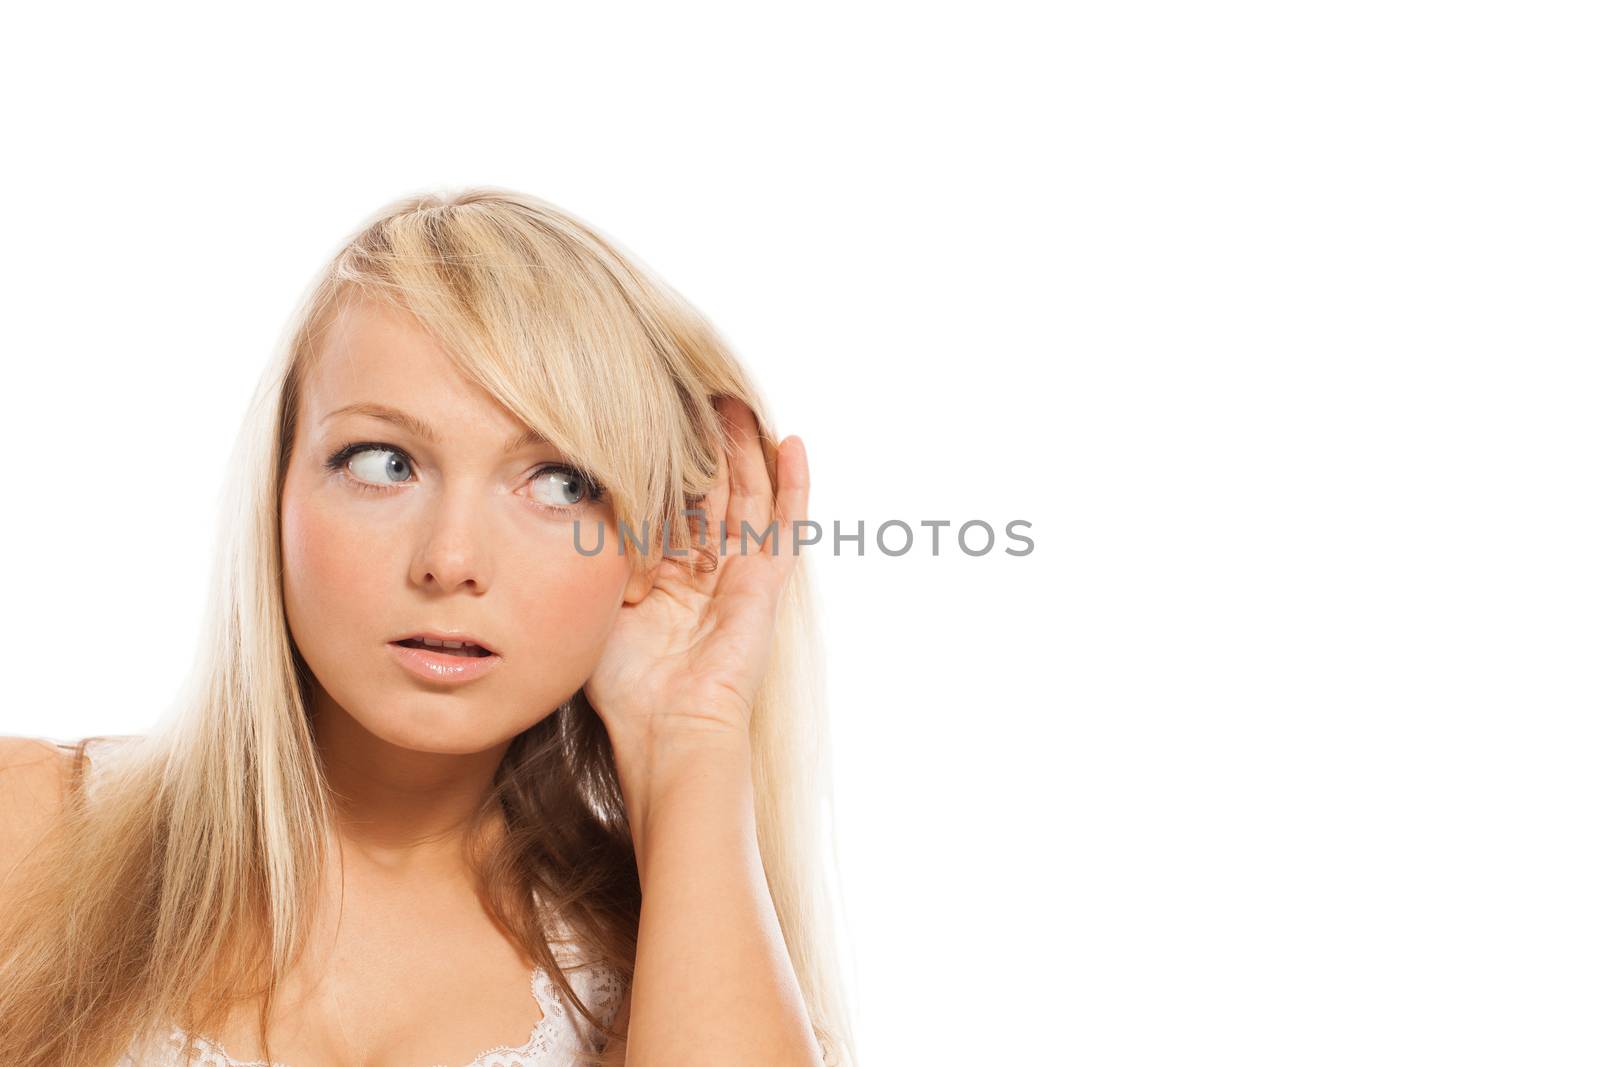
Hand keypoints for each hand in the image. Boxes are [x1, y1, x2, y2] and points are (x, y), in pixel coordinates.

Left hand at [583, 395, 809, 755]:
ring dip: (743, 447)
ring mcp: (739, 575)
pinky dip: (791, 484)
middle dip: (705, 441)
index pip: (666, 502)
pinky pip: (785, 525)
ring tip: (737, 398)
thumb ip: (597, 555)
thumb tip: (574, 496)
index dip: (662, 459)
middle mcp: (703, 571)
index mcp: (662, 576)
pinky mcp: (767, 584)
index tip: (649, 411)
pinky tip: (791, 441)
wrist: (667, 729)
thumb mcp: (598, 601)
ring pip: (745, 495)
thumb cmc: (624, 684)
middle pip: (710, 490)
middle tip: (696, 388)